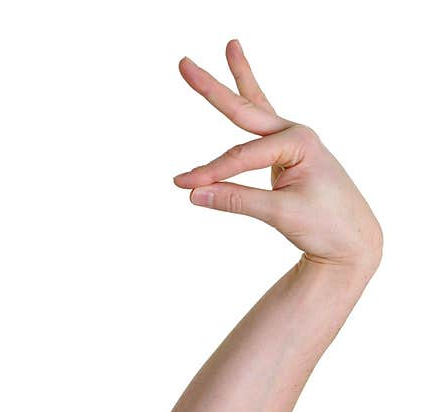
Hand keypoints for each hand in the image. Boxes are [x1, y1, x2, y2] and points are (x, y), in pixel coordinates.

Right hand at [173, 40, 381, 271]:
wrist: (352, 240)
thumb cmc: (326, 224)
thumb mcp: (282, 213)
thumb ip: (236, 200)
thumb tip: (194, 193)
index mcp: (299, 142)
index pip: (241, 156)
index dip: (211, 171)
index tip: (184, 186)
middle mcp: (295, 134)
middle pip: (244, 108)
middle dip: (213, 88)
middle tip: (183, 63)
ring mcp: (289, 142)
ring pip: (255, 107)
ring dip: (240, 78)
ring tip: (231, 46)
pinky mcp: (283, 154)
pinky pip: (258, 126)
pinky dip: (248, 102)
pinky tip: (240, 83)